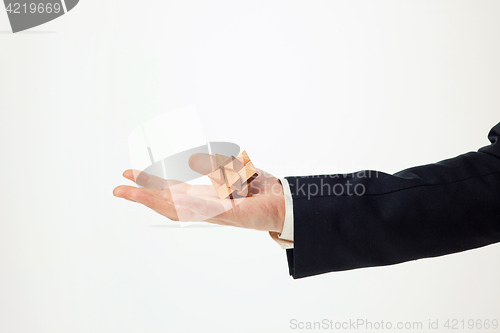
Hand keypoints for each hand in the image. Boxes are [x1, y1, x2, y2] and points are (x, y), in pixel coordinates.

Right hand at [113, 153, 285, 232]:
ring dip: (151, 200)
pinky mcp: (226, 214)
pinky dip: (179, 204)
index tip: (131, 175)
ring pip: (176, 208)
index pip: (171, 190)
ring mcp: (212, 212)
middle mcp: (205, 206)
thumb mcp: (234, 170)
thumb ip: (213, 165)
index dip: (150, 184)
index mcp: (205, 196)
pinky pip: (200, 209)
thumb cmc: (261, 189)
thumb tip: (190, 160)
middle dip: (142, 194)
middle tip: (118, 188)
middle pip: (167, 201)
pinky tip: (162, 198)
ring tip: (130, 193)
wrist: (284, 203)